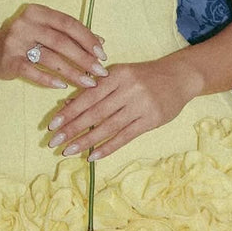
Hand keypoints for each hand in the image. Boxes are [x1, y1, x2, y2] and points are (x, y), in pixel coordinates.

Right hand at [0, 3, 108, 89]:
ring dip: (72, 72)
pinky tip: (63, 86)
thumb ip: (70, 34)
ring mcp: (16, 42)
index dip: (87, 38)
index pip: (68, 23)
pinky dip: (49, 79)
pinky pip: (33, 71)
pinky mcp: (9, 60)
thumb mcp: (46, 31)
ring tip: (88, 82)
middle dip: (84, 58)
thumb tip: (101, 42)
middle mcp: (26, 24)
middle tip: (100, 71)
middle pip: (62, 41)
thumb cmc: (27, 40)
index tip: (102, 53)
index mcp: (37, 11)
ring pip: (50, 58)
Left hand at [46, 56, 197, 158]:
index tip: (52, 125)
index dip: (69, 112)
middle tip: (54, 142)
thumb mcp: (120, 75)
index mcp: (118, 75)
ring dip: (86, 141)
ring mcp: (141, 105)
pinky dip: (107, 147)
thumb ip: (97, 88)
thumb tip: (68, 105)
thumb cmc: (144, 76)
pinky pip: (125, 136)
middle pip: (95, 113)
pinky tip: (93, 156)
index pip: (88, 96)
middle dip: (72, 129)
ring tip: (68, 151)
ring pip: (108, 126)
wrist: (178, 77)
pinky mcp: (151, 120)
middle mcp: (128, 89)